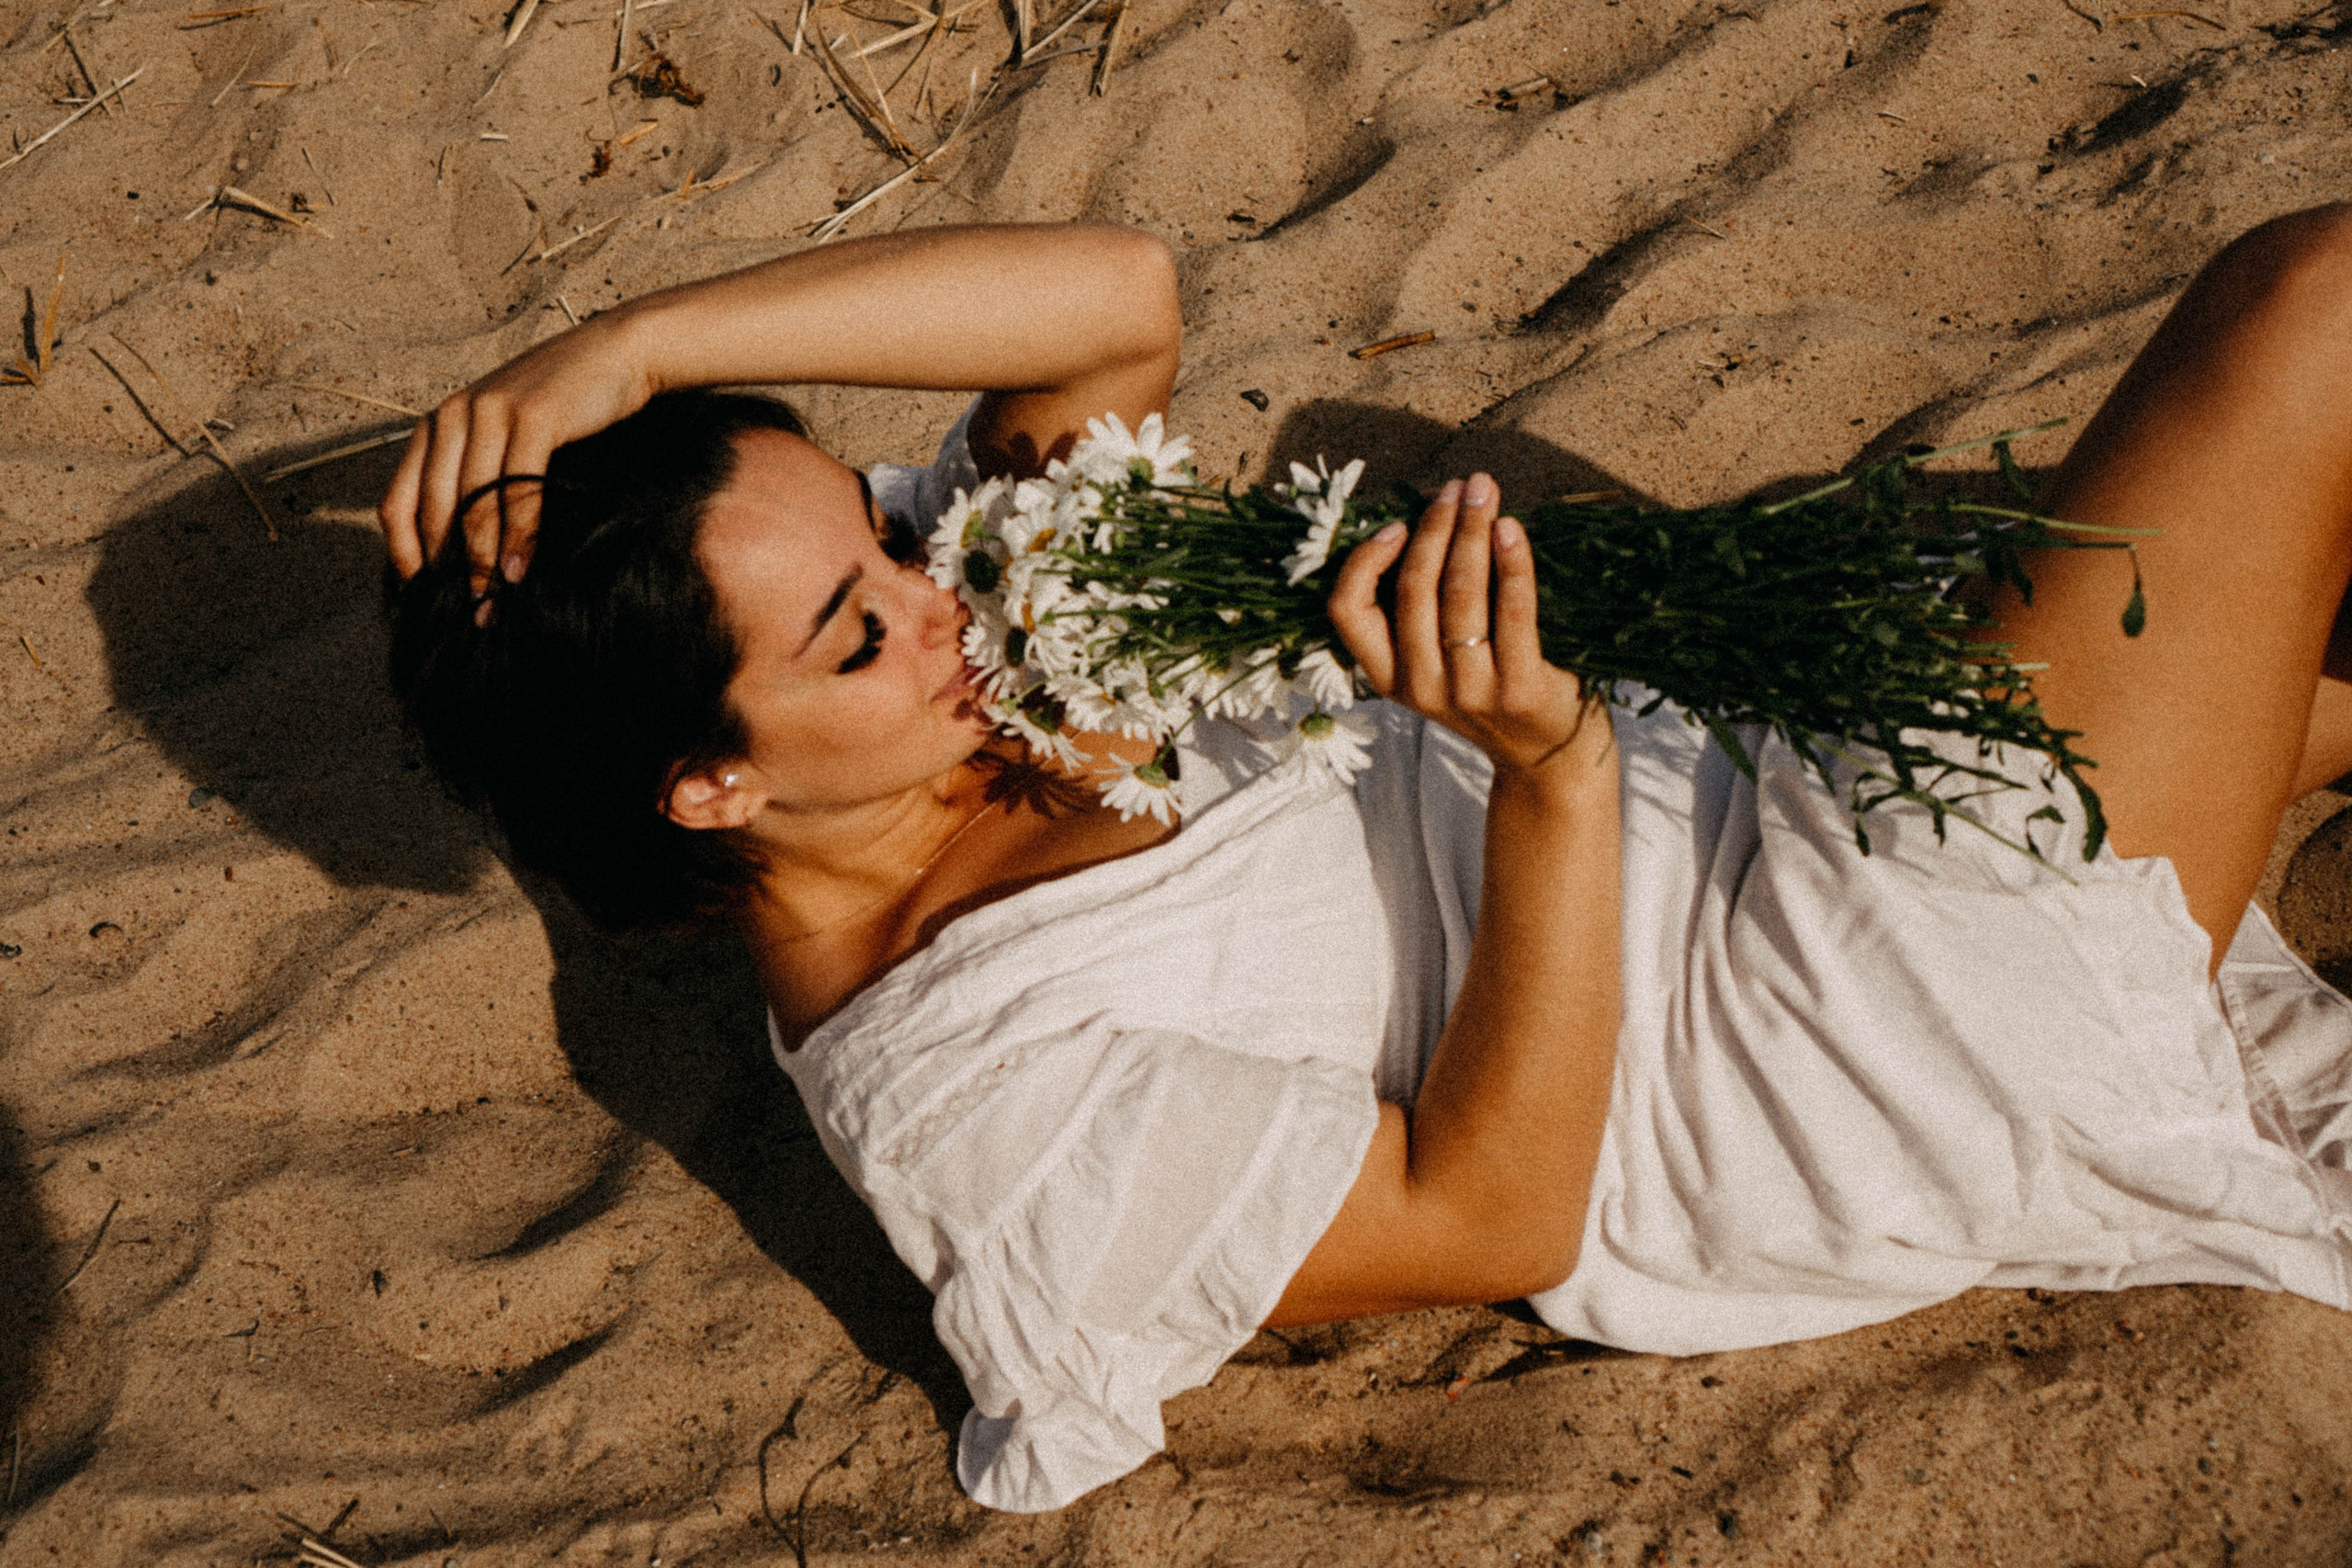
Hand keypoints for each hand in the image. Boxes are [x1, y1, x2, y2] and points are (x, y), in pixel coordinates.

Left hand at [377, 309, 654, 590]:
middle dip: (451, 568)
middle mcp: (453, 416)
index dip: (405, 555)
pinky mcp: (532, 416)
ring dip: (484, 559)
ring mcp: (491, 412)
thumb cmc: (563, 406)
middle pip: (436, 508)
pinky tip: (523, 568)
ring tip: (494, 599)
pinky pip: (517, 488)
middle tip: (469, 609)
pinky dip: (520, 535)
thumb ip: (478, 476)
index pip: (398, 502)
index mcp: (436, 425)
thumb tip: (469, 551)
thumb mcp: (505, 437)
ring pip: (475, 502)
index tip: (425, 594)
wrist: (614, 354)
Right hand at [1329, 473, 1608, 783]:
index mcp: (1390, 677)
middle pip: (1412, 590)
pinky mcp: (1520, 690)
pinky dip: (1511, 563)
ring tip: (1485, 492)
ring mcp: (1471, 692)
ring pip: (1460, 595)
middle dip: (1435, 526)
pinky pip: (1512, 612)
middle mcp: (1422, 688)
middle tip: (1459, 487)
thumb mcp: (1440, 660)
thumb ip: (1427, 599)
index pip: (1348, 612)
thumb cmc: (1493, 689)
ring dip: (1471, 532)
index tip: (1397, 525)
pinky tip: (1511, 529)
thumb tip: (1437, 509)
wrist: (1548, 758)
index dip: (1364, 561)